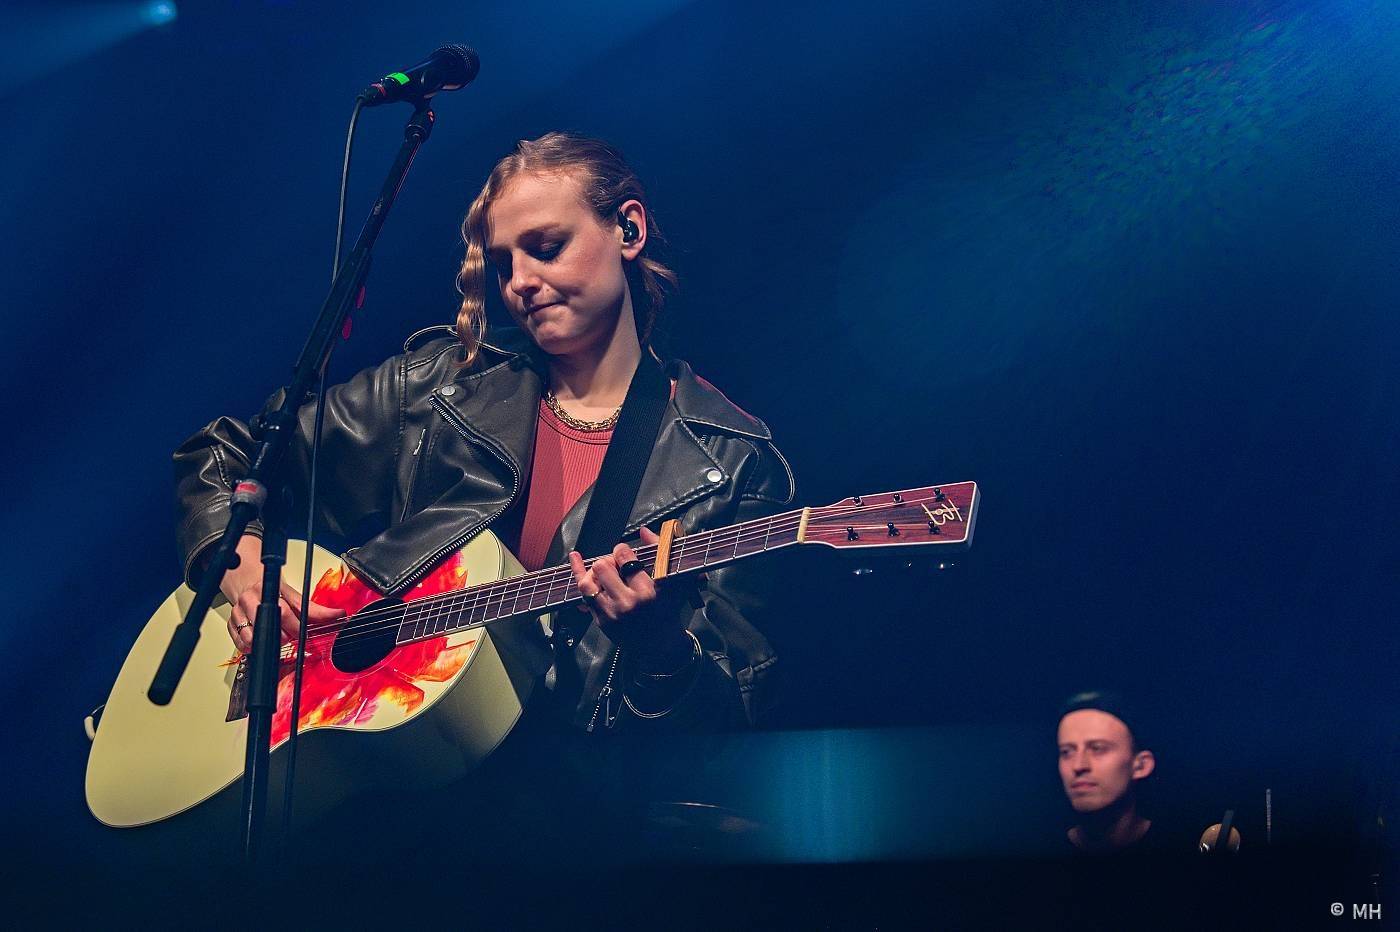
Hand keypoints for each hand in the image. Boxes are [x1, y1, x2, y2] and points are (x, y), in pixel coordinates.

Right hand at [221, 535, 342, 652]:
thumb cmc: (275, 595)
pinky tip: (261, 641)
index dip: (298, 626)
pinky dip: (253, 647)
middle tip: (290, 636)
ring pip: (254, 637)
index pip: (287, 611)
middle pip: (272, 625)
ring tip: (276, 637)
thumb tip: (338, 614)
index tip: (305, 633)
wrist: (250, 588)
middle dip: (285, 635)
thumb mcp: (295, 598)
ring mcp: (239, 612)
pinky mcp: (231, 625)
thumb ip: (315, 609)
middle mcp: (252, 599)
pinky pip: (242, 644)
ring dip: (268, 643)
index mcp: (272, 589)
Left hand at [568, 527, 686, 660]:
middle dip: (607, 560)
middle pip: (602, 567)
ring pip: (587, 582)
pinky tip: (575, 559)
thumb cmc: (668, 611)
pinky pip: (583, 596)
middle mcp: (627, 603)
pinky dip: (579, 576)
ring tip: (603, 571)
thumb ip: (660, 552)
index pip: (624, 557)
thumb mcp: (672, 582)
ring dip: (593, 571)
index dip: (622, 550)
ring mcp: (611, 614)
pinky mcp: (601, 621)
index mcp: (647, 592)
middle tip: (616, 565)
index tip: (625, 553)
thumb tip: (644, 531)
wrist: (660, 647)